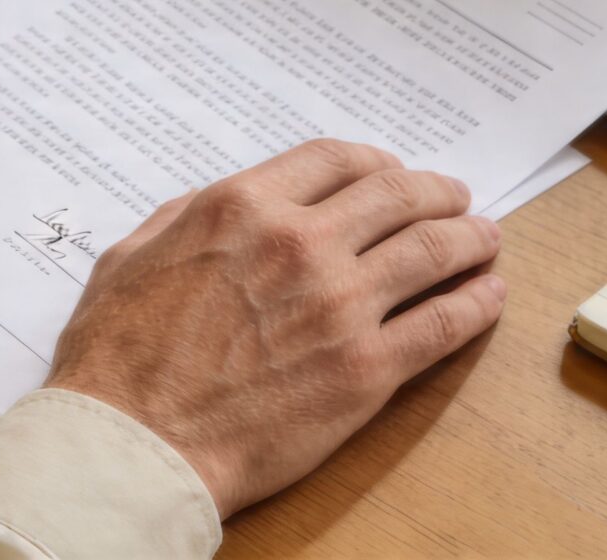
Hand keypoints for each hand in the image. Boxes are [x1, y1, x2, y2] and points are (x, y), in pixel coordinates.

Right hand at [44, 139, 504, 516]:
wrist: (134, 446)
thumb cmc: (117, 361)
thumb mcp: (130, 258)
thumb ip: (181, 220)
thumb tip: (216, 207)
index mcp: (241, 209)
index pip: (335, 160)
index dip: (375, 162)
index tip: (391, 174)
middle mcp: (300, 244)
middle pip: (397, 195)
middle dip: (436, 192)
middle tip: (454, 199)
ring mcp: (341, 306)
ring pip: (432, 250)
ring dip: (469, 237)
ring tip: (485, 239)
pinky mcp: (367, 371)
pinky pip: (442, 325)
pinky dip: (476, 304)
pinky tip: (489, 295)